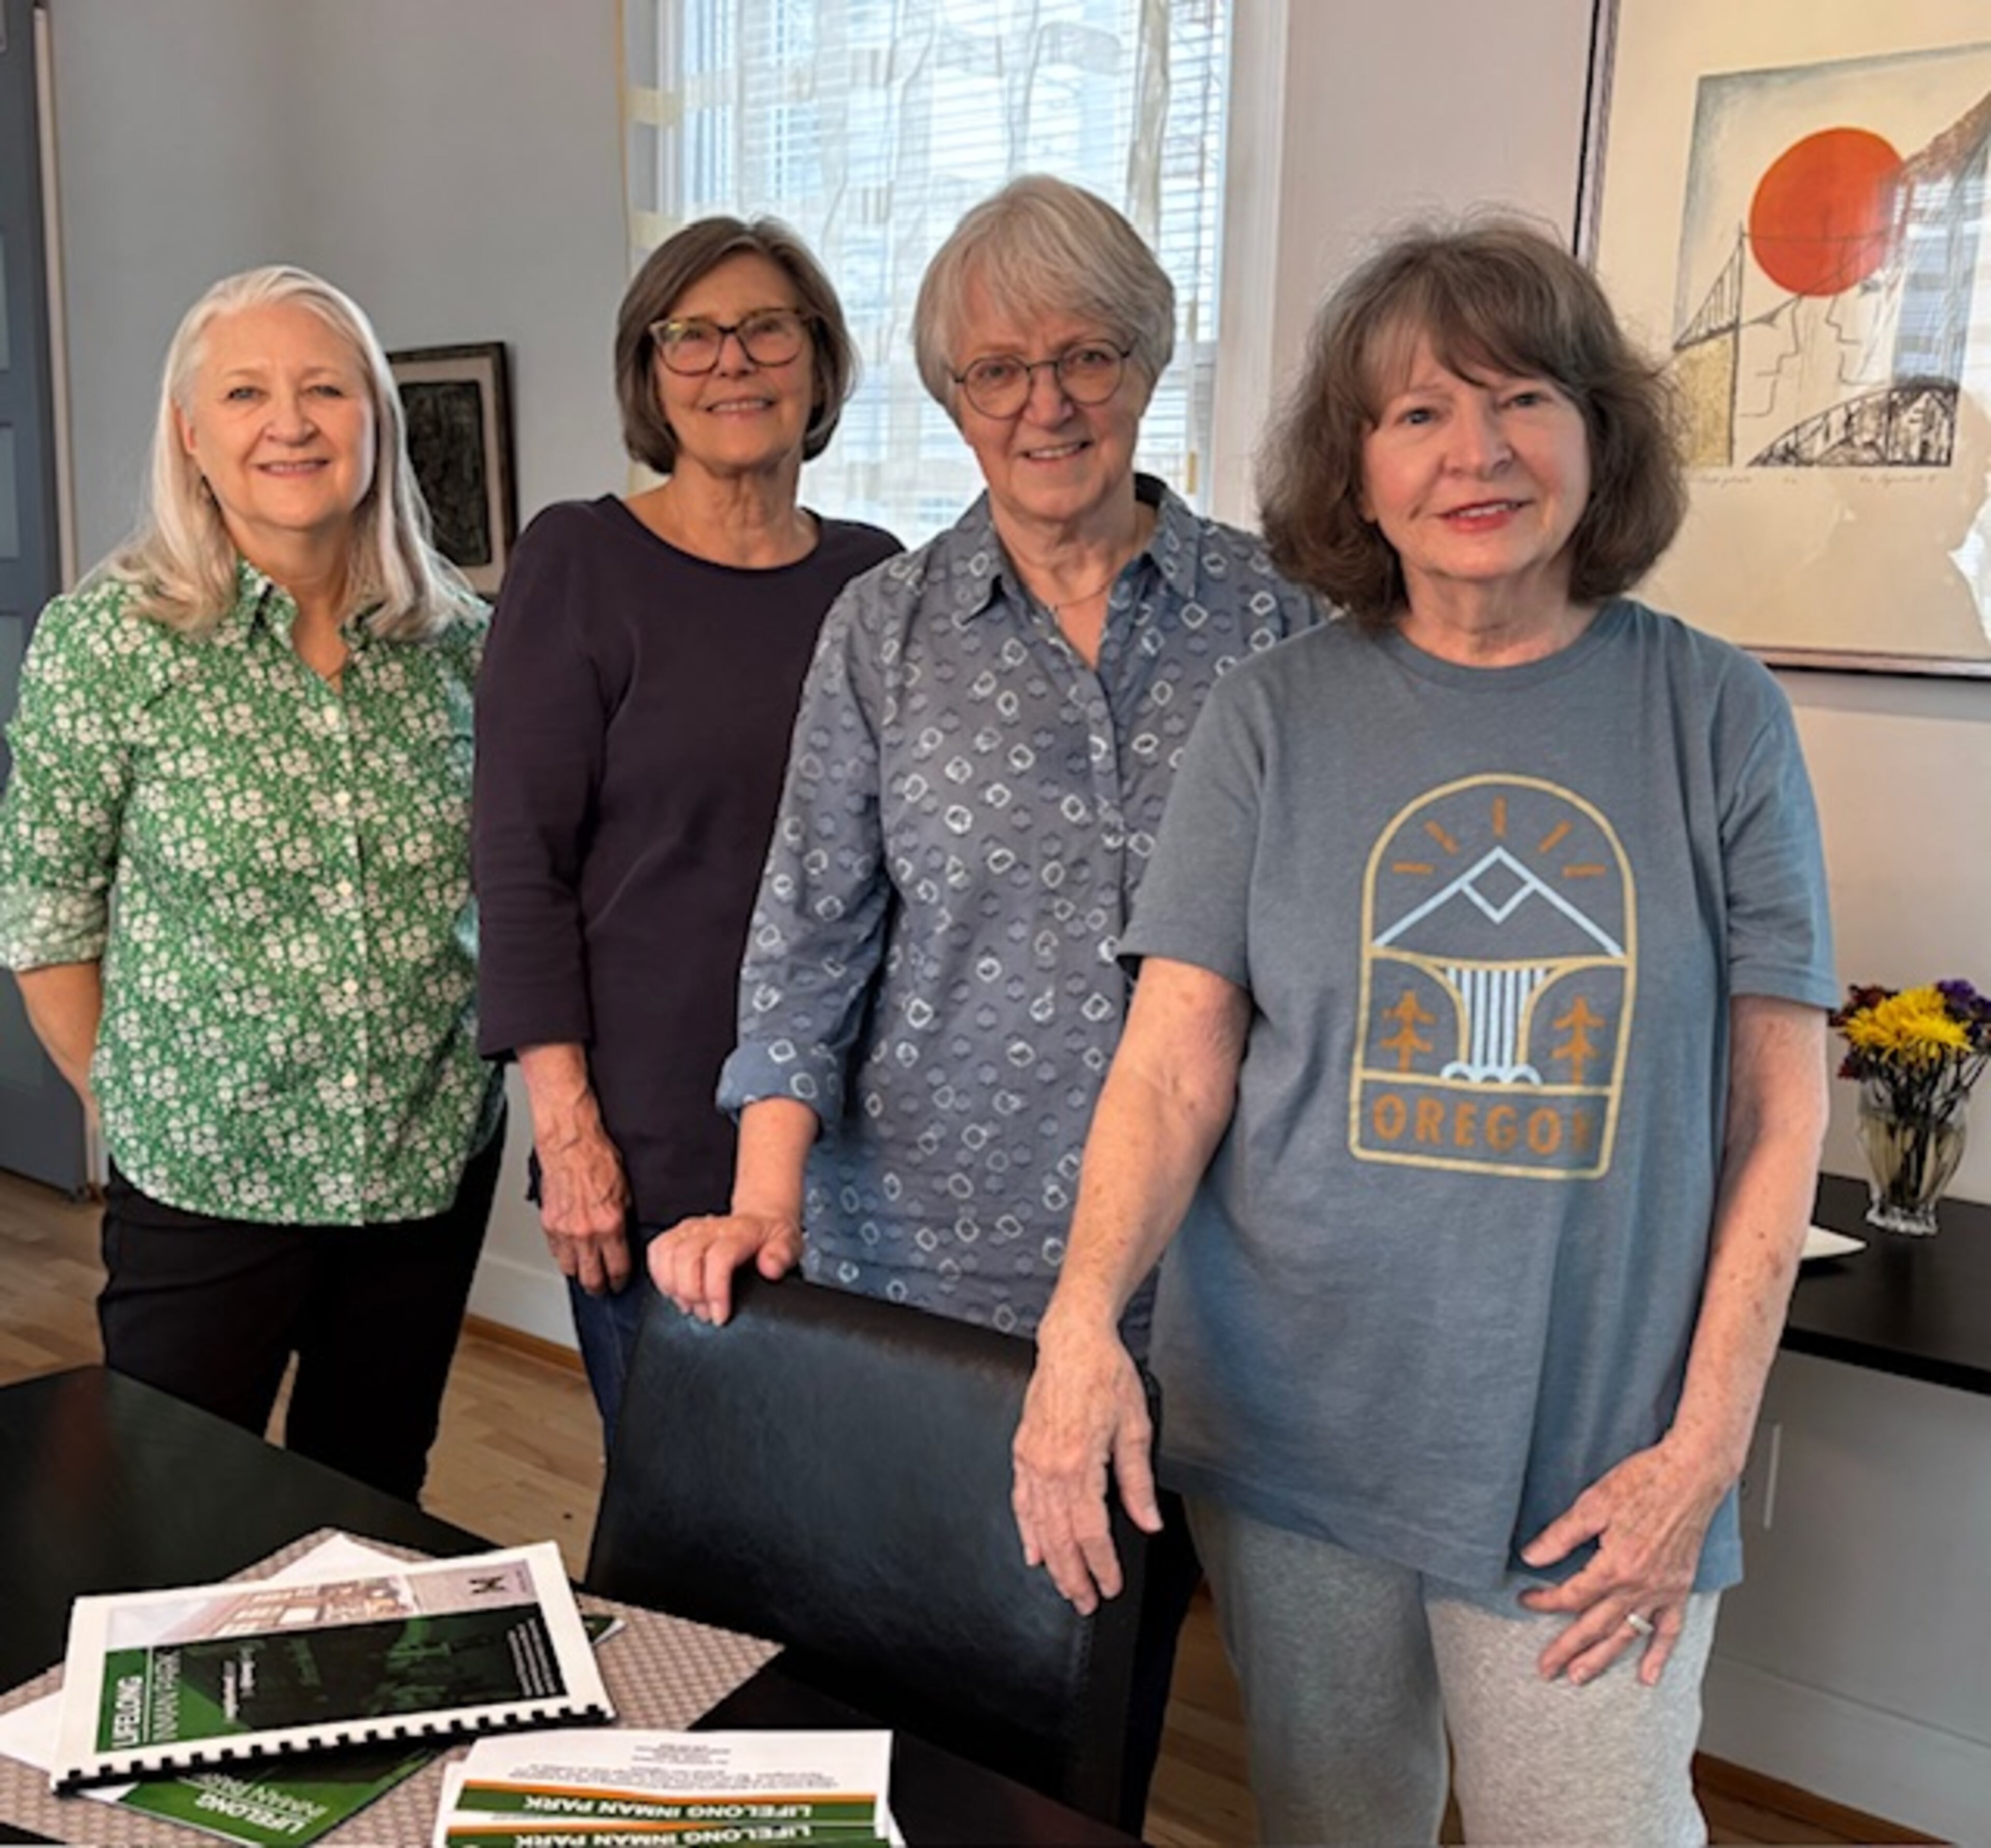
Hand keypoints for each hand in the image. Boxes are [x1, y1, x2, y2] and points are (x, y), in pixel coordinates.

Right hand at [536, 1122, 631, 1294]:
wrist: (570, 1143)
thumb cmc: (598, 1159)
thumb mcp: (626, 1192)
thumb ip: (624, 1220)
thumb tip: (626, 1240)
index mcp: (610, 1225)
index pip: (617, 1268)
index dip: (620, 1281)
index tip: (621, 1283)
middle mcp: (586, 1232)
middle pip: (591, 1278)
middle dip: (600, 1287)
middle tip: (604, 1287)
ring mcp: (564, 1230)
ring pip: (570, 1270)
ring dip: (579, 1273)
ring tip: (587, 1271)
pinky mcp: (548, 1223)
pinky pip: (555, 1252)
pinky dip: (564, 1255)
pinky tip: (572, 1252)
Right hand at [647, 1212, 801, 1324]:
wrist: (761, 1220)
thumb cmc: (772, 1237)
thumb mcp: (789, 1244)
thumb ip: (782, 1254)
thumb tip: (770, 1268)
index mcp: (741, 1232)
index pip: (719, 1257)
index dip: (715, 1290)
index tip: (720, 1315)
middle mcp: (713, 1228)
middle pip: (687, 1257)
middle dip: (692, 1293)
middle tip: (705, 1313)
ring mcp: (692, 1228)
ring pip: (667, 1253)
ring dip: (674, 1286)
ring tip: (691, 1304)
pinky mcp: (678, 1233)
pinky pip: (657, 1250)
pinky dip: (659, 1274)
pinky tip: (674, 1289)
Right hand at [1010, 1314, 1163, 1613]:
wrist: (1072, 1342)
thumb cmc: (1107, 1376)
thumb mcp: (1136, 1427)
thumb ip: (1138, 1481)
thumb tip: (1148, 1523)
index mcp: (1080, 1463)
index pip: (1091, 1531)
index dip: (1102, 1564)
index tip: (1112, 1586)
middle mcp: (1050, 1466)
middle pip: (1061, 1537)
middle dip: (1074, 1575)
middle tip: (1086, 1604)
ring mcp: (1031, 1460)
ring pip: (1038, 1525)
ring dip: (1052, 1561)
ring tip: (1065, 1587)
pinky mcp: (1022, 1450)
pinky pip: (1021, 1501)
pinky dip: (1026, 1530)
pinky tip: (1033, 1551)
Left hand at [1517, 1438, 1730, 1685]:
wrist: (1691, 1476)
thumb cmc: (1646, 1482)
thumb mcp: (1593, 1503)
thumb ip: (1561, 1535)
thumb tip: (1531, 1556)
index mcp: (1614, 1566)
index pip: (1571, 1595)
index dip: (1545, 1601)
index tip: (1526, 1600)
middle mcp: (1639, 1586)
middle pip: (1595, 1625)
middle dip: (1567, 1648)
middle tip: (1546, 1668)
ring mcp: (1661, 1591)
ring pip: (1627, 1635)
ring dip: (1603, 1658)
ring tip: (1581, 1676)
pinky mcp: (1679, 1588)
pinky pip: (1669, 1630)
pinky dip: (1659, 1655)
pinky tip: (1647, 1675)